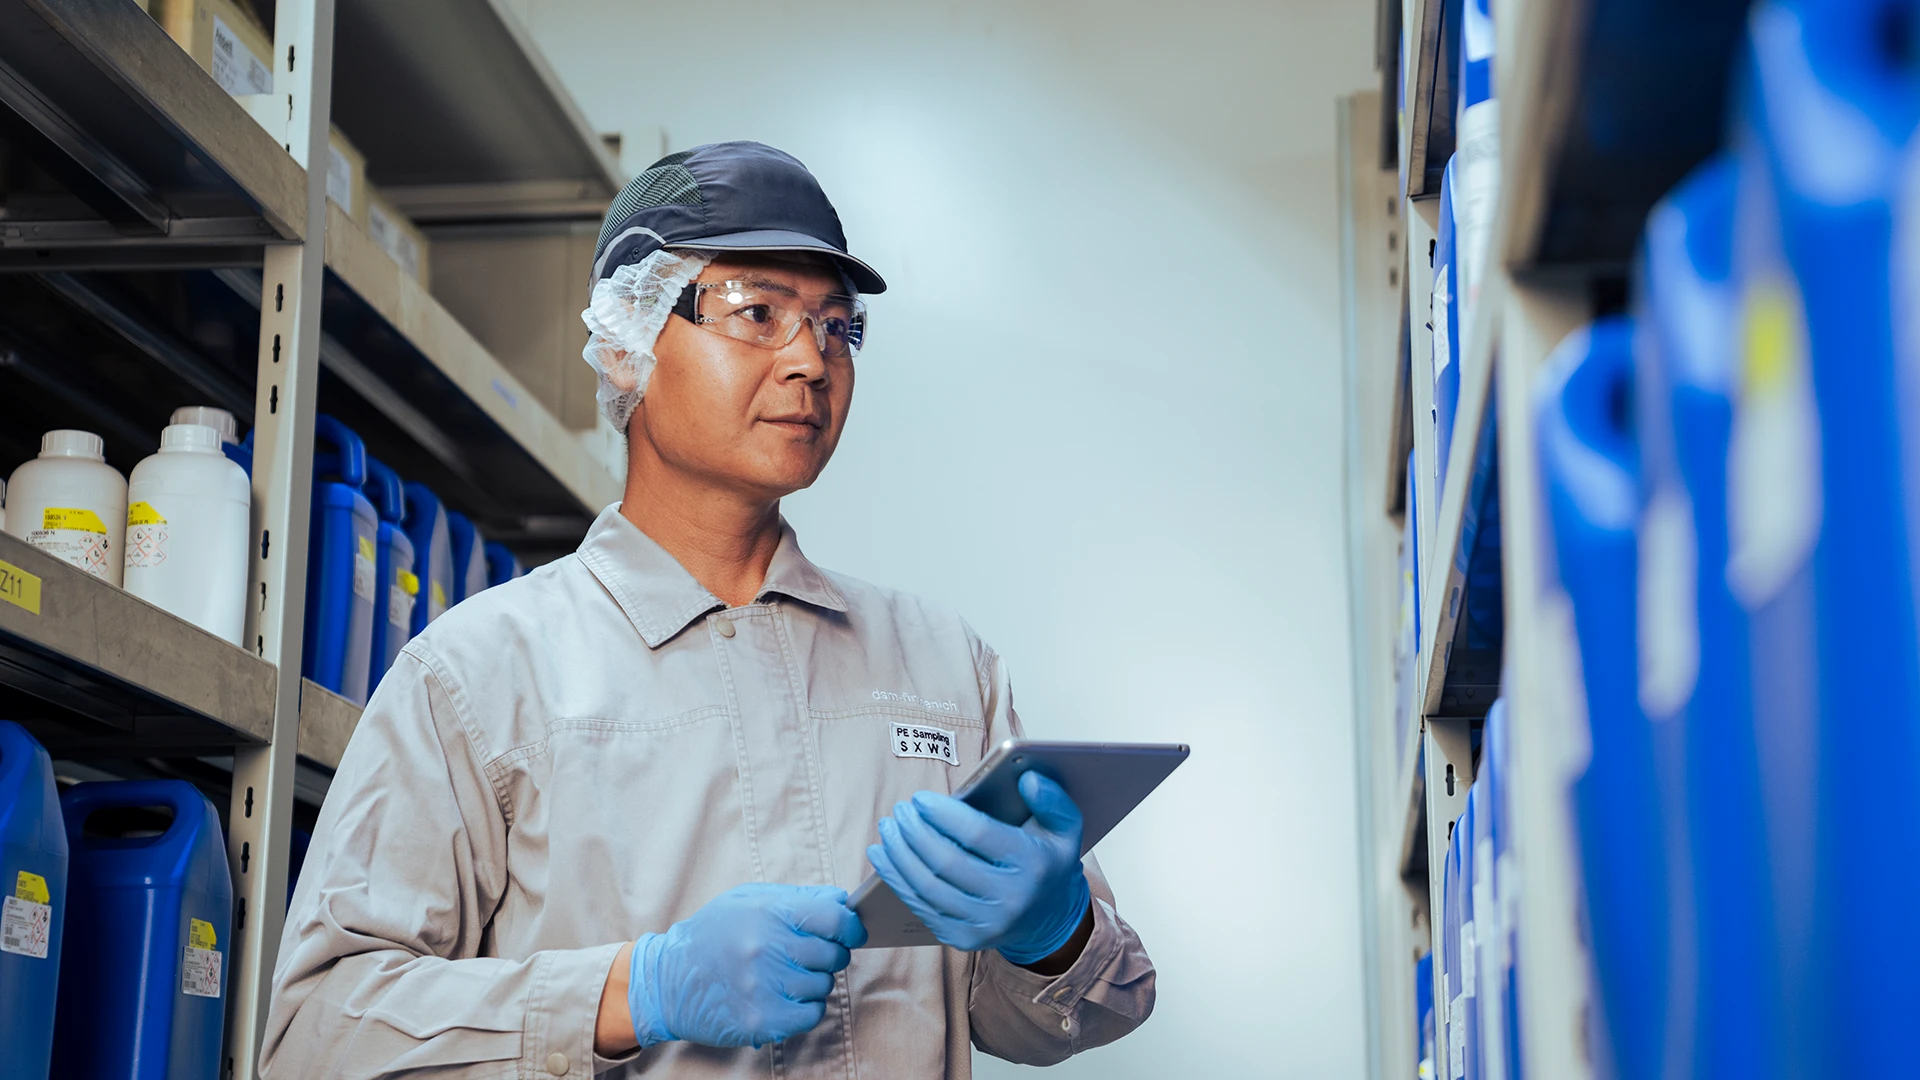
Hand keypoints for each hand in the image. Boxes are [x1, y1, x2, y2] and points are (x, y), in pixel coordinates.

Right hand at [627, 883, 866, 1048]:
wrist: (669, 980)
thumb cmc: (713, 934)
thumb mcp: (749, 899)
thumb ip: (798, 898)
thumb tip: (842, 902)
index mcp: (767, 913)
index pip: (834, 919)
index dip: (850, 926)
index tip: (850, 931)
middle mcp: (767, 949)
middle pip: (833, 954)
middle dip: (830, 954)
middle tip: (809, 955)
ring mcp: (764, 987)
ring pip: (824, 985)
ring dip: (814, 981)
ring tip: (788, 975)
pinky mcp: (761, 1021)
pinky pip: (812, 1014)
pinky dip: (807, 1007)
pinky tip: (787, 997)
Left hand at [867, 771, 1091, 964]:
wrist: (1049, 919)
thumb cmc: (1048, 861)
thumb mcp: (1065, 827)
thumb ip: (1052, 799)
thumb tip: (1027, 778)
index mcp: (1033, 866)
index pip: (979, 835)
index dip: (944, 814)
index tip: (920, 798)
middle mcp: (1010, 900)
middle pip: (946, 862)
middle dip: (914, 832)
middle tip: (901, 810)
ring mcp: (984, 924)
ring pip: (927, 886)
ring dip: (899, 854)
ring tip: (888, 827)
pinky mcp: (962, 939)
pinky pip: (921, 905)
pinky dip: (896, 879)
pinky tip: (883, 856)